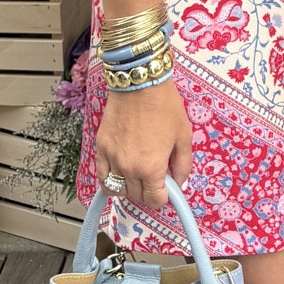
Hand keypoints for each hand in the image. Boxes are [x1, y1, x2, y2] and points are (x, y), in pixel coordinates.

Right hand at [94, 78, 191, 210]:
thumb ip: (183, 165)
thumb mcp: (184, 136)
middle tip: (155, 179)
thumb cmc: (165, 106)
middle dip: (148, 192)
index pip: (154, 200)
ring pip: (116, 189)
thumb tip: (179, 184)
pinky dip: (109, 180)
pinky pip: (101, 176)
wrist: (140, 83)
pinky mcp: (100, 148)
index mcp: (151, 168)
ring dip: (129, 188)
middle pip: (136, 196)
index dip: (163, 198)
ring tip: (137, 176)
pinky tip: (119, 173)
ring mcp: (112, 159)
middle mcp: (128, 169)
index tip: (166, 190)